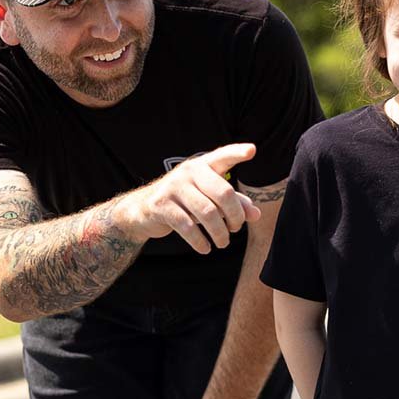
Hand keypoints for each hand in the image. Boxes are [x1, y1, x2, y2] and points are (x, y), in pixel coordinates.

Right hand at [119, 143, 260, 253]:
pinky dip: (200, 241)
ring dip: (219, 233)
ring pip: (207, 213)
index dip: (237, 153)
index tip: (252, 150)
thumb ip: (233, 203)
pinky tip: (205, 248)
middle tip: (235, 229)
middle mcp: (188, 172)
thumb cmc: (183, 202)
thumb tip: (256, 214)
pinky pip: (187, 226)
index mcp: (202, 165)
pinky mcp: (161, 205)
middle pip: (223, 193)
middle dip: (235, 216)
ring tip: (222, 243)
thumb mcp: (208, 199)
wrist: (142, 210)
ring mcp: (173, 187)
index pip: (222, 156)